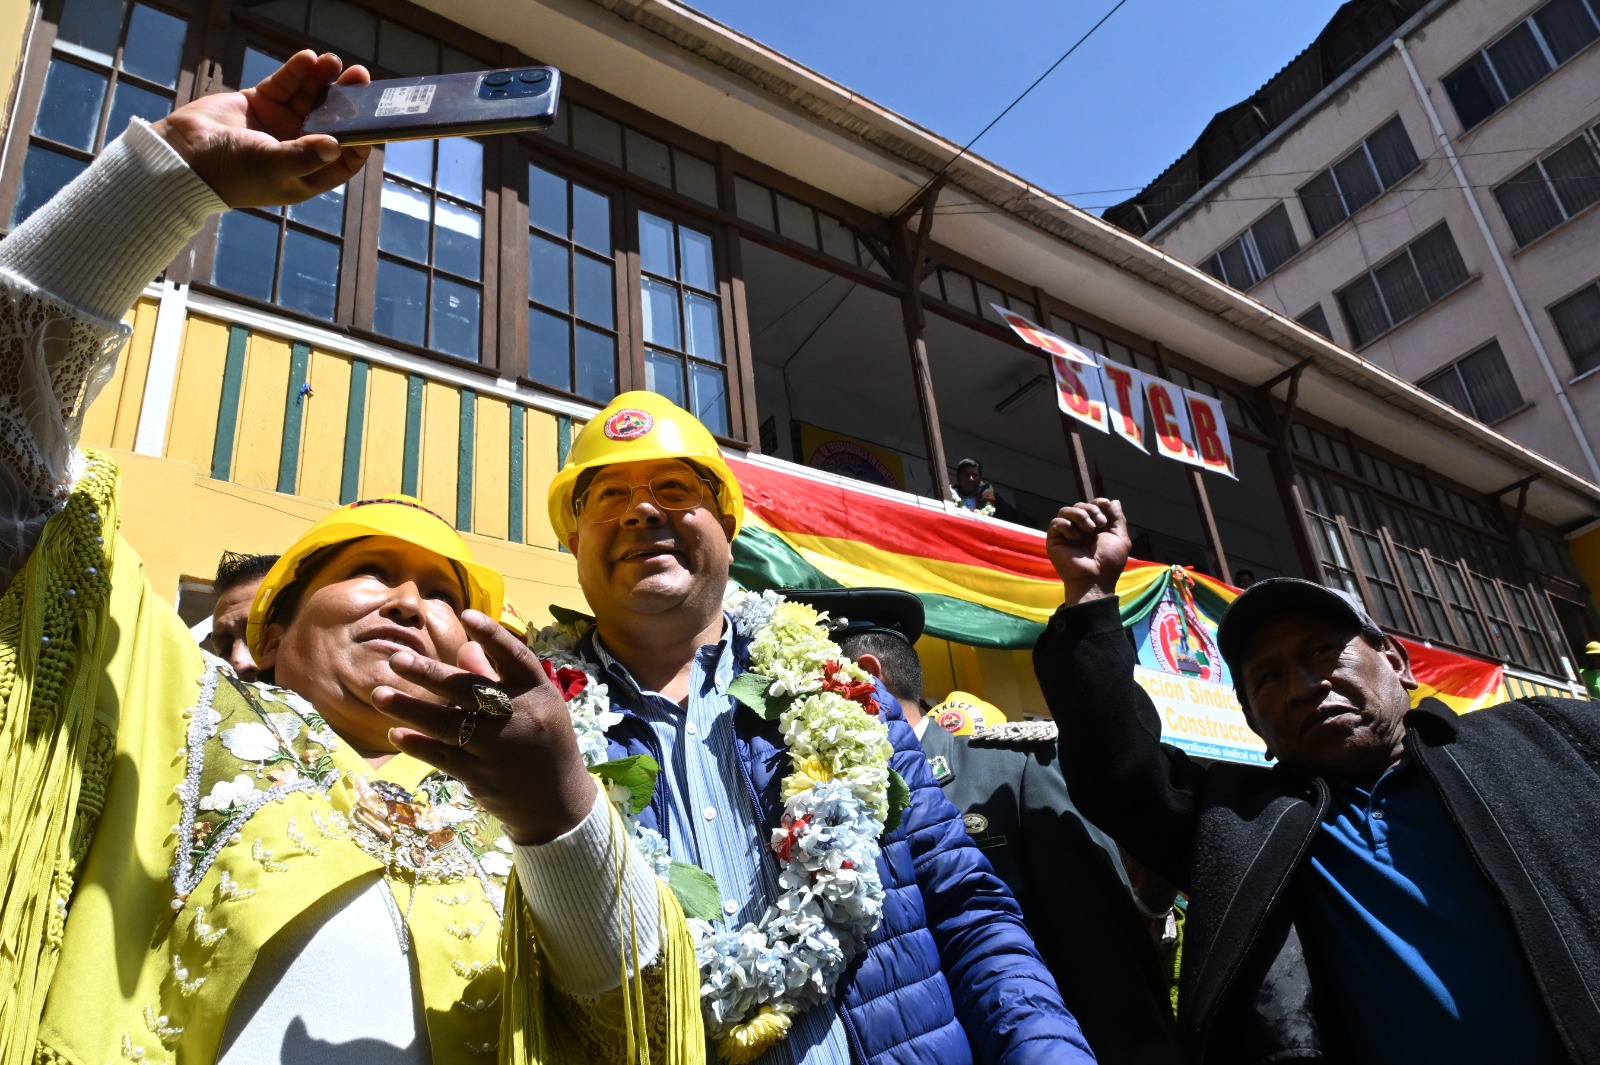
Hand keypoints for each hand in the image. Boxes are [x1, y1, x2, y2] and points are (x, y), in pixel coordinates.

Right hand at [150, 49, 370, 207]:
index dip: (361, 141)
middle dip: (348, 101)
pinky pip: (286, 84)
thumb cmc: (231, 171)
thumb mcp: (272, 166)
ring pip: (311, 98)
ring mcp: (280, 124)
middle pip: (332, 122)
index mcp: (307, 174)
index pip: (345, 159)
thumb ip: (305, 155)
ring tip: (333, 62)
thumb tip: (336, 145)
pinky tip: (308, 58)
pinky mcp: (262, 102)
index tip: (373, 120)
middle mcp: (298, 148)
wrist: (183, 154)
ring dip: (323, 80)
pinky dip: (297, 71)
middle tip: (361, 77)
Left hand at [373, 610, 597, 845]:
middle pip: (470, 690)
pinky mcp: (482, 776)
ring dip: (411, 709)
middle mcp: (519, 717)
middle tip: (397, 659)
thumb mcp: (533, 705)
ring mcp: (499, 748)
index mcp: (537, 693)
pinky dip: (418, 745)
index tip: (466, 614)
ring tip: (380, 695)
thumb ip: (498, 677)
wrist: (558, 802)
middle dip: (430, 674)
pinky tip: (395, 734)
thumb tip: (465, 646)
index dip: (493, 635)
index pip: (516, 657)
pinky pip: (443, 756)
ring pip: (448, 725)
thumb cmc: (544, 743)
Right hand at [1046, 497, 1130, 604]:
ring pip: (1066, 510)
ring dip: (1080, 515)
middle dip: (1092, 510)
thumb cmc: (1109, 562)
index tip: (1105, 506)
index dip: (1098, 502)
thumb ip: (1117, 518)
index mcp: (1094, 527)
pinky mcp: (1054, 540)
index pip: (1092, 505)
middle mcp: (1079, 528)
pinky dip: (1067, 525)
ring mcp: (1066, 534)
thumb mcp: (1120, 538)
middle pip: (1080, 505)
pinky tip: (1075, 537)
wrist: (1095, 579)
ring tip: (1090, 529)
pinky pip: (1056, 522)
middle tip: (1100, 524)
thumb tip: (1113, 501)